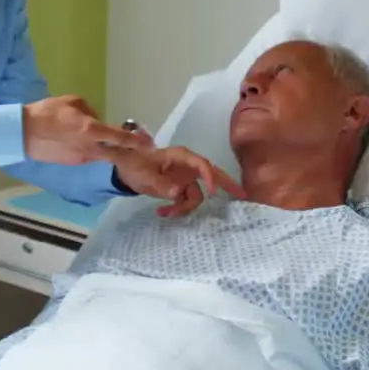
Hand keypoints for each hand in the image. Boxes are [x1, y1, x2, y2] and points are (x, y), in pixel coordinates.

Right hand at [22, 95, 153, 165]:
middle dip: (131, 153)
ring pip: (102, 154)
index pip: (121, 138)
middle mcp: (91, 148)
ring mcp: (82, 158)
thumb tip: (96, 119)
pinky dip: (91, 150)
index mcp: (92, 130)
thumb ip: (90, 111)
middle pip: (118, 154)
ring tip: (99, 138)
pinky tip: (78, 141)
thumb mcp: (73, 102)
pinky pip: (88, 155)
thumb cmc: (47, 113)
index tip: (151, 145)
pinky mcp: (72, 163)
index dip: (138, 142)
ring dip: (108, 148)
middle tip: (143, 152)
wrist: (23, 134)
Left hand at [113, 145, 246, 216]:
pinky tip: (162, 212)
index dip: (210, 177)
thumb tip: (177, 193)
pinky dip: (177, 208)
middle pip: (212, 174)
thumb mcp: (143, 174)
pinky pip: (186, 201)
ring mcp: (185, 177)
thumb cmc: (134, 164)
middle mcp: (187, 166)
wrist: (124, 170)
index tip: (213, 192)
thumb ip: (160, 183)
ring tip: (165, 213)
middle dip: (227, 185)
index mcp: (181, 156)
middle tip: (243, 195)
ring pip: (197, 195)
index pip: (202, 164)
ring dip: (184, 207)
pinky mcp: (180, 187)